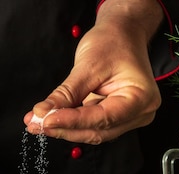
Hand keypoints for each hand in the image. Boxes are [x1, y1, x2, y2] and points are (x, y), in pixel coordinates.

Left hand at [24, 0, 163, 143]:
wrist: (122, 34)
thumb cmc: (112, 42)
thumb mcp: (88, 65)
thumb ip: (67, 93)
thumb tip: (43, 113)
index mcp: (141, 98)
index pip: (103, 118)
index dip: (72, 121)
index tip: (47, 120)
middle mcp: (139, 113)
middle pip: (98, 131)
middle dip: (64, 128)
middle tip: (37, 124)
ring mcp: (129, 118)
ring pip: (92, 132)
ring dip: (64, 129)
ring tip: (38, 123)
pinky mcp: (115, 118)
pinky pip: (91, 126)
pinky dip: (70, 124)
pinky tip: (50, 119)